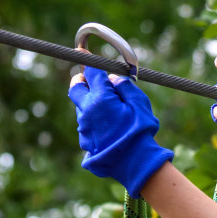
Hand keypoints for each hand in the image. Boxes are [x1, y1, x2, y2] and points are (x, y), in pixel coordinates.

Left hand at [67, 60, 173, 197]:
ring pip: (82, 109)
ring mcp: (83, 128)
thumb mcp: (140, 104)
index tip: (83, 52)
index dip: (88, 60)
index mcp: (100, 97)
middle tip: (91, 81)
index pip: (90, 71)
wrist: (135, 164)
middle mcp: (87, 111)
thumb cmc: (140, 132)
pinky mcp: (85, 143)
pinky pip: (86, 127)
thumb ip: (125, 86)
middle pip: (75, 88)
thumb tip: (113, 78)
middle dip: (81, 80)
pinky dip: (94, 123)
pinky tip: (109, 130)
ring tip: (110, 111)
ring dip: (91, 105)